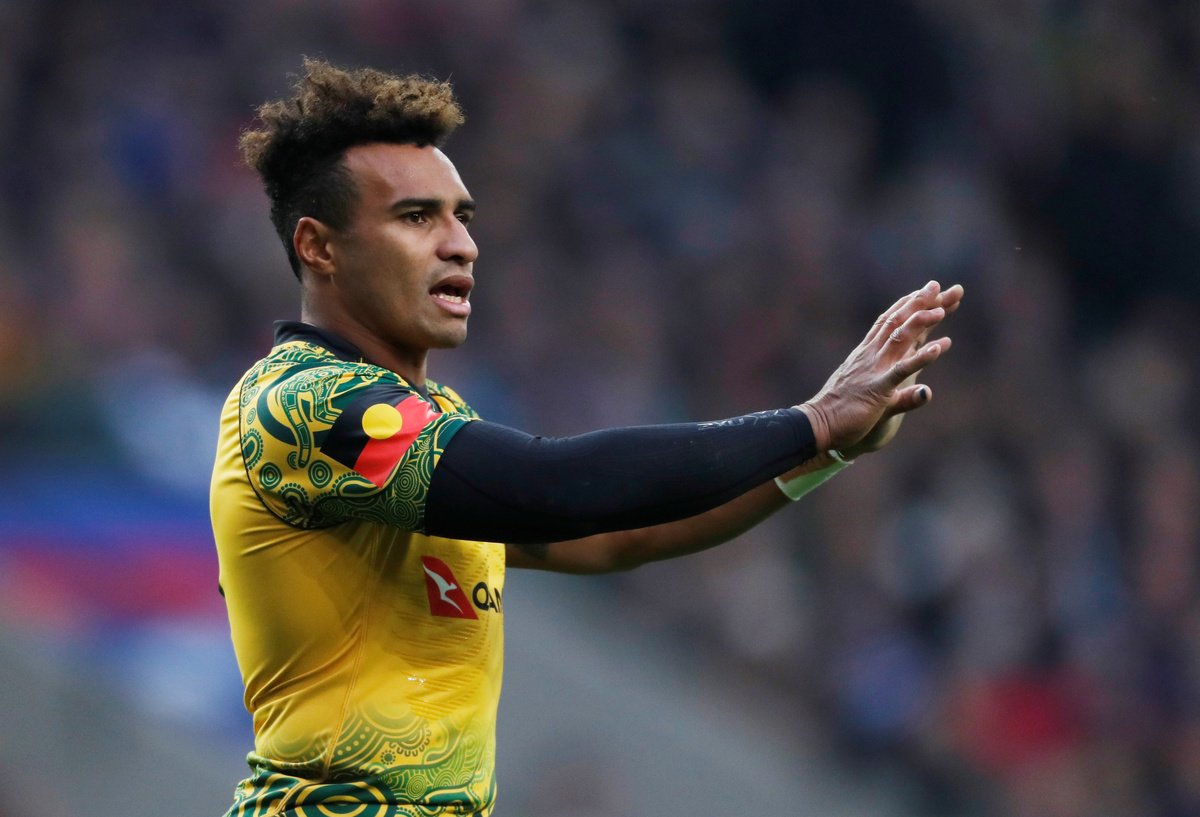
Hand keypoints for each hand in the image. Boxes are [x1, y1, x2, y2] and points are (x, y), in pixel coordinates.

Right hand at [798, 281, 959, 453]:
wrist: (818, 426)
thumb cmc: (841, 410)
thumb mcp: (869, 389)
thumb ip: (884, 376)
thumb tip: (900, 373)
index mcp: (867, 353)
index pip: (889, 322)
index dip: (907, 305)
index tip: (923, 290)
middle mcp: (871, 356)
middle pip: (896, 321)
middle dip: (917, 302)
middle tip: (935, 284)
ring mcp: (874, 370)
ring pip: (900, 338)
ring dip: (921, 322)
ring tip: (941, 310)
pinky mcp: (878, 390)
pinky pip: (902, 370)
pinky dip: (921, 358)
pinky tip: (939, 347)